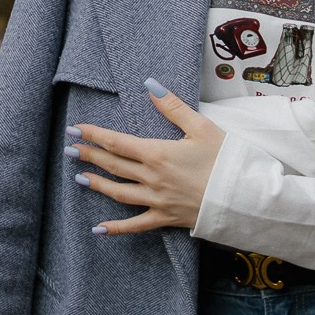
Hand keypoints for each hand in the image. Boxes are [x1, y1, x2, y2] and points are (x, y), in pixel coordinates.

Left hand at [67, 78, 225, 234]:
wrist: (245, 197)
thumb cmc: (226, 159)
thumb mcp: (201, 127)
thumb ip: (172, 106)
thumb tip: (150, 85)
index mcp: (158, 153)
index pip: (117, 142)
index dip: (94, 135)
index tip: (75, 129)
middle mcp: (152, 178)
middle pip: (113, 166)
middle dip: (89, 156)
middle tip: (70, 149)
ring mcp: (157, 200)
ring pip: (119, 192)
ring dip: (97, 184)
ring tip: (79, 178)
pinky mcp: (166, 218)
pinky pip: (136, 225)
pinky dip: (116, 228)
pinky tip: (98, 228)